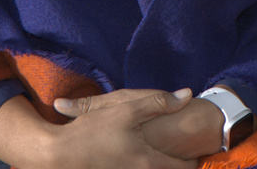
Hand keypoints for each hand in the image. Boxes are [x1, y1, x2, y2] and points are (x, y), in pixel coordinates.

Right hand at [0, 89, 197, 168]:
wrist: (57, 154)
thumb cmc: (92, 132)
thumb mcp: (127, 110)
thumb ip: (158, 102)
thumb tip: (188, 94)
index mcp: (148, 162)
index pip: (184, 168)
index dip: (194, 159)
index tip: (199, 148)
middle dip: (179, 162)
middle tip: (187, 151)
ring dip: (160, 164)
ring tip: (165, 151)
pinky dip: (144, 165)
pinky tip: (138, 151)